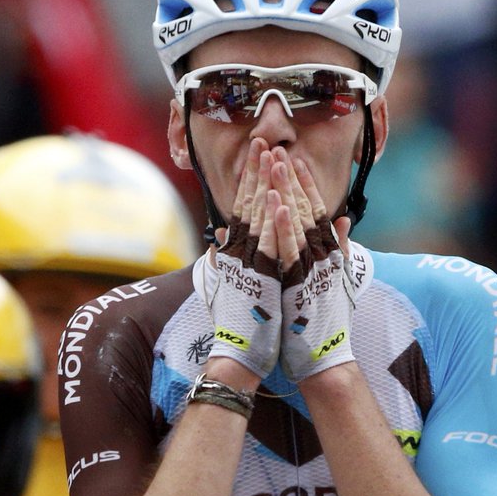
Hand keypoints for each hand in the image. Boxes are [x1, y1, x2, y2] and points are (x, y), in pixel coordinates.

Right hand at [206, 139, 282, 377]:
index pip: (243, 207)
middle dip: (258, 172)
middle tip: (263, 139)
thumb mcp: (231, 288)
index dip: (251, 178)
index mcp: (236, 254)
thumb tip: (219, 242)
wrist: (239, 356)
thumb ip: (226, 262)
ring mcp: (252, 266)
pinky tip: (277, 200)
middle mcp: (241, 255)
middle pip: (251, 204)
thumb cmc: (239, 326)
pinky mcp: (264, 280)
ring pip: (261, 219)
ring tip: (272, 156)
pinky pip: (272, 247)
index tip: (257, 153)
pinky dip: (274, 223)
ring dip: (266, 186)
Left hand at [272, 153, 354, 380]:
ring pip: (297, 223)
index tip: (293, 160)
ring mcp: (312, 269)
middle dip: (291, 179)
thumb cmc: (323, 322)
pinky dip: (283, 225)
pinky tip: (276, 204)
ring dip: (286, 191)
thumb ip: (337, 248)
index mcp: (326, 255)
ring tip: (276, 164)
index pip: (315, 211)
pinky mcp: (300, 284)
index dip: (305, 184)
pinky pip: (289, 250)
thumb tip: (342, 220)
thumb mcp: (334, 280)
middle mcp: (322, 257)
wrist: (324, 358)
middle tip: (279, 150)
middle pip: (305, 209)